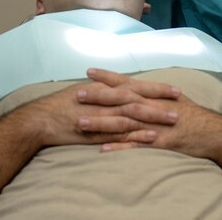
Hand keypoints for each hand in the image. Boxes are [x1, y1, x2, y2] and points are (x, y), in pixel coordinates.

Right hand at [16, 71, 179, 147]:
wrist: (40, 119)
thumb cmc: (59, 105)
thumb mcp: (82, 92)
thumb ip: (101, 91)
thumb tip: (116, 89)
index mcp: (103, 87)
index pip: (134, 84)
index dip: (155, 86)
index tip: (173, 88)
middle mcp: (105, 98)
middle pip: (138, 96)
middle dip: (160, 97)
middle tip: (180, 100)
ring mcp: (102, 114)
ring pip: (133, 113)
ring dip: (154, 115)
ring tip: (173, 118)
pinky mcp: (98, 131)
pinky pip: (121, 132)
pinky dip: (137, 133)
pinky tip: (152, 136)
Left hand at [85, 69, 221, 156]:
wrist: (214, 133)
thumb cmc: (193, 116)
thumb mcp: (172, 99)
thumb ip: (153, 95)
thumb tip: (136, 89)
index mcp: (154, 95)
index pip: (127, 82)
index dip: (108, 77)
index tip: (89, 71)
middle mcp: (152, 106)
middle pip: (121, 100)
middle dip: (98, 97)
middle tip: (77, 95)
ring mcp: (155, 125)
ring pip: (124, 123)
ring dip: (102, 123)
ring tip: (81, 123)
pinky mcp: (159, 142)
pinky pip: (136, 145)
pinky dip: (120, 147)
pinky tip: (103, 148)